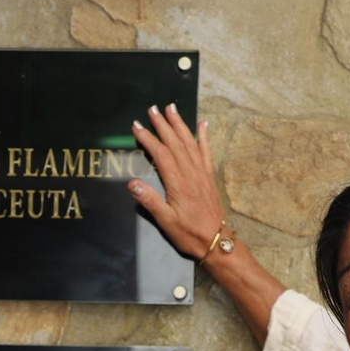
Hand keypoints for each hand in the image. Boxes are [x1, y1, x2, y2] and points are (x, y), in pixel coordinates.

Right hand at [127, 102, 226, 259]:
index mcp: (178, 183)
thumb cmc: (189, 234)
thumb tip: (133, 184)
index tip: (137, 126)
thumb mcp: (166, 222)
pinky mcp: (209, 178)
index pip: (161, 154)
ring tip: (172, 108)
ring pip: (190, 143)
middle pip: (175, 143)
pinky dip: (204, 137)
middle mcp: (191, 174)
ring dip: (180, 124)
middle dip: (163, 124)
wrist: (216, 242)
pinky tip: (203, 124)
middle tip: (152, 109)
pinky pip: (207, 152)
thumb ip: (150, 201)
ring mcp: (202, 174)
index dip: (148, 138)